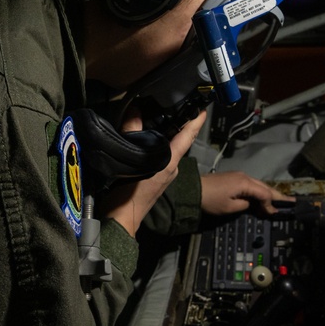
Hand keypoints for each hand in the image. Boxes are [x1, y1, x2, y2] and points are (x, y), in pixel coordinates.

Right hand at [99, 110, 206, 236]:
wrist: (121, 219)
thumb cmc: (128, 193)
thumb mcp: (130, 160)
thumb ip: (132, 134)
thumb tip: (134, 111)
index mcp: (170, 161)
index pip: (187, 136)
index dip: (196, 121)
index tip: (203, 108)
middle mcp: (171, 167)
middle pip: (178, 141)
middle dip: (179, 124)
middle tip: (175, 106)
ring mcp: (163, 174)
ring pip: (168, 148)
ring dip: (166, 134)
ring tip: (159, 116)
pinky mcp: (155, 178)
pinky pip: (159, 156)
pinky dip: (156, 145)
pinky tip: (146, 137)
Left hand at [200, 171, 293, 216]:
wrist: (193, 189)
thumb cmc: (211, 200)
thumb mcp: (229, 208)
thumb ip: (246, 206)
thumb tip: (253, 204)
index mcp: (245, 183)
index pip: (264, 193)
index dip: (271, 204)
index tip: (274, 214)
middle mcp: (245, 176)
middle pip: (265, 186)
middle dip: (277, 195)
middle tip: (291, 202)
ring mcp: (239, 176)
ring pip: (259, 184)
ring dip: (268, 193)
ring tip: (279, 200)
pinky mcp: (234, 178)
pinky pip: (251, 184)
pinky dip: (259, 191)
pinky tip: (262, 198)